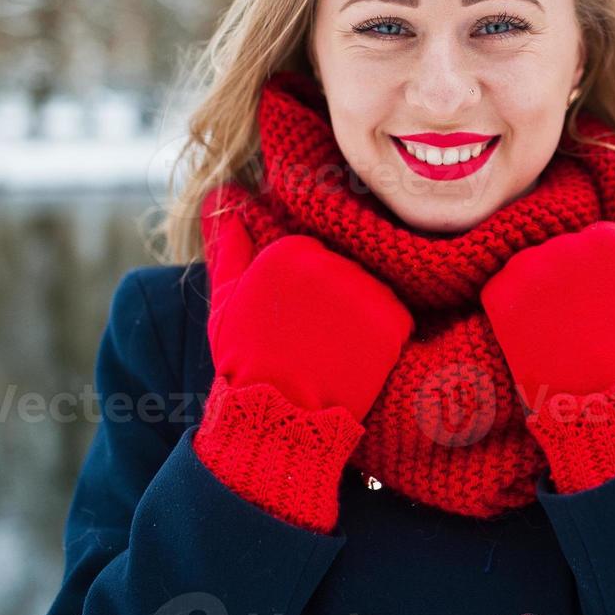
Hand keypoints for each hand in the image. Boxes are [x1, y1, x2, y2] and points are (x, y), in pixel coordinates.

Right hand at [204, 188, 413, 423]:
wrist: (277, 420)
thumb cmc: (246, 363)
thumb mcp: (226, 301)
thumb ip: (227, 244)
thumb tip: (219, 194)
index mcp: (289, 249)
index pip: (313, 259)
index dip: (303, 298)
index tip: (289, 326)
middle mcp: (329, 261)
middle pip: (345, 274)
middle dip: (332, 307)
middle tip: (310, 345)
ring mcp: (363, 291)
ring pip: (371, 296)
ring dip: (358, 324)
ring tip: (331, 355)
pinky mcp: (392, 321)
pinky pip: (395, 321)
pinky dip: (382, 343)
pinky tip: (355, 363)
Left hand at [480, 217, 614, 411]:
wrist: (606, 405)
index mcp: (609, 238)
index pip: (594, 244)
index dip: (602, 283)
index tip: (609, 313)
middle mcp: (568, 243)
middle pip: (560, 255)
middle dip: (568, 287)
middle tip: (584, 329)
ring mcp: (531, 268)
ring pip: (529, 272)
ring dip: (538, 300)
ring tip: (561, 336)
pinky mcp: (501, 293)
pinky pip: (500, 293)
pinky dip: (511, 316)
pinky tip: (535, 340)